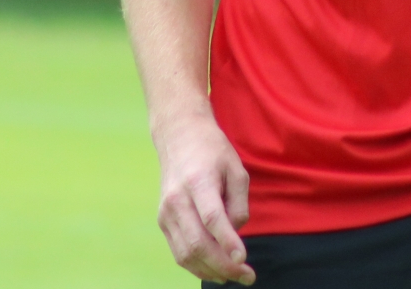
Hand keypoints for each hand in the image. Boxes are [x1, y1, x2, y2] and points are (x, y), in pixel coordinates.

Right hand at [152, 111, 254, 284]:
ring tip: (235, 276)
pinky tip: (216, 269)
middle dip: (224, 265)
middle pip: (197, 242)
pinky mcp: (162, 221)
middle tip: (248, 276)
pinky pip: (179, 252)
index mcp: (198, 180)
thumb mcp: (236, 169)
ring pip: (186, 254)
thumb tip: (235, 236)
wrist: (178, 136)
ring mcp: (166, 212)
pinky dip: (197, 266)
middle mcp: (177, 198)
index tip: (243, 259)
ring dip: (211, 271)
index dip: (227, 241)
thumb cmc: (213, 151)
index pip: (211, 217)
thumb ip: (239, 204)